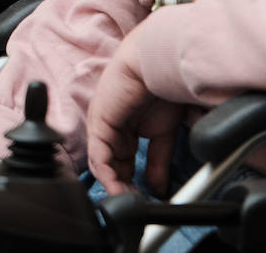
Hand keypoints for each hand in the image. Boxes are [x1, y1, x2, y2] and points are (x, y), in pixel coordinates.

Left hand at [85, 23, 185, 196]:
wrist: (158, 62)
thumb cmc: (166, 86)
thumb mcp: (165, 131)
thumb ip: (160, 159)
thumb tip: (161, 185)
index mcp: (128, 126)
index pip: (125, 161)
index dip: (133, 182)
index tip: (144, 199)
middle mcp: (113, 127)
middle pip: (113, 165)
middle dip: (124, 187)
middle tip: (136, 203)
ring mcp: (104, 124)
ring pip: (104, 163)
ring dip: (115, 185)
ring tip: (128, 200)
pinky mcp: (99, 123)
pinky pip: (99, 155)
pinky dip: (107, 174)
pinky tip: (118, 187)